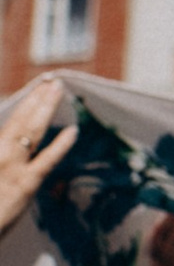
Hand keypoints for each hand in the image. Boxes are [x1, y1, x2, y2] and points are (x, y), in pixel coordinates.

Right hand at [0, 84, 73, 241]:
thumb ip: (7, 148)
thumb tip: (18, 138)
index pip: (10, 119)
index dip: (25, 102)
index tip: (38, 90)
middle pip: (20, 119)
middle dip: (37, 98)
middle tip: (52, 82)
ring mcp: (12, 167)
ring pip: (32, 130)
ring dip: (46, 108)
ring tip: (57, 90)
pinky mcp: (26, 184)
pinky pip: (47, 160)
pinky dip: (61, 145)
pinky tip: (73, 131)